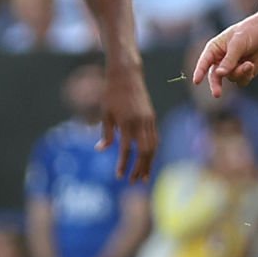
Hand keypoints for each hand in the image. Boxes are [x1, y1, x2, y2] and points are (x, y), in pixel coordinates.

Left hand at [99, 61, 158, 180]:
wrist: (126, 75)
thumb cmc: (111, 93)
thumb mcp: (105, 113)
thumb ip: (106, 133)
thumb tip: (102, 149)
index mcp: (126, 122)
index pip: (126, 149)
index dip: (123, 164)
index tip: (119, 176)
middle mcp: (140, 123)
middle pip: (145, 152)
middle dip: (140, 168)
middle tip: (133, 182)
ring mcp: (149, 120)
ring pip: (153, 147)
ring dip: (149, 163)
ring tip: (144, 176)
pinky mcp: (152, 117)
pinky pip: (155, 138)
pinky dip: (152, 151)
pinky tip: (148, 159)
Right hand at [191, 12, 257, 96]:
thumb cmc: (250, 32)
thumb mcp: (238, 43)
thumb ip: (229, 59)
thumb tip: (220, 74)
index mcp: (215, 49)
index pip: (204, 62)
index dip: (199, 72)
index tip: (196, 81)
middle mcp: (221, 60)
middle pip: (215, 76)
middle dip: (216, 85)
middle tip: (217, 94)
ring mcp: (232, 67)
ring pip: (231, 78)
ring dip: (239, 73)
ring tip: (249, 64)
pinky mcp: (244, 72)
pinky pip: (241, 81)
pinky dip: (246, 75)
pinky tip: (252, 65)